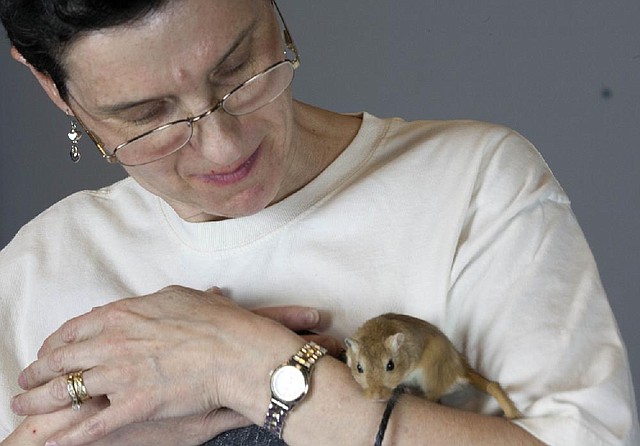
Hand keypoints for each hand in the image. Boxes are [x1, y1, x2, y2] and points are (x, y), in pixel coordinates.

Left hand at [11, 286, 334, 445]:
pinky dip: (69, 438)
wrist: (236, 351)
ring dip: (39, 401)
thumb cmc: (216, 322)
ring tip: (23, 407)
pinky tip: (54, 444)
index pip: (73, 329)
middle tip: (26, 381)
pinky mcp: (134, 405)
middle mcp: (112, 343)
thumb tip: (145, 305)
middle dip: (37, 372)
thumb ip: (151, 303)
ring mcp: (120, 375)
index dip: (54, 343)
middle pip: (61, 359)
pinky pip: (92, 425)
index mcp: (121, 315)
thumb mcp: (179, 297)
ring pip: (65, 391)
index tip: (48, 351)